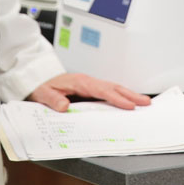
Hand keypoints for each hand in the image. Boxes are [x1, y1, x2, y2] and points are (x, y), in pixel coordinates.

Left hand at [28, 72, 152, 112]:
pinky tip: (127, 102)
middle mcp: (87, 82)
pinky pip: (108, 92)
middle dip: (131, 95)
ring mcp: (90, 85)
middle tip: (146, 102)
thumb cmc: (41, 85)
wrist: (37, 78)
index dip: (116, 98)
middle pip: (113, 87)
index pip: (102, 90)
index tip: (129, 105)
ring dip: (128, 95)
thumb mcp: (43, 93)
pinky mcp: (89, 90)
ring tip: (143, 102)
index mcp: (79, 82)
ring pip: (113, 89)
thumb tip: (63, 106)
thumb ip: (52, 99)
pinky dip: (120, 96)